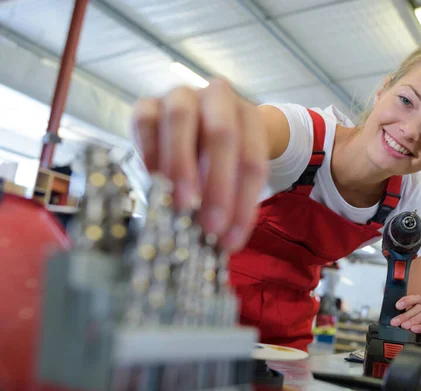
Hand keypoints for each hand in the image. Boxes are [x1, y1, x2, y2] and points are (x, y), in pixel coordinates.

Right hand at [132, 79, 268, 251]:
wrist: (196, 126)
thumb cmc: (219, 158)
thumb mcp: (233, 176)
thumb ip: (230, 200)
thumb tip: (221, 241)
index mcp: (249, 117)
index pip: (252, 161)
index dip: (243, 203)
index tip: (229, 239)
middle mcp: (218, 99)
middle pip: (222, 134)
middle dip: (217, 183)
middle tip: (208, 224)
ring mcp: (181, 96)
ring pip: (181, 118)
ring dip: (181, 164)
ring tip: (180, 204)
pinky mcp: (148, 104)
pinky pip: (145, 121)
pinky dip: (149, 152)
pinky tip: (154, 182)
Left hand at [390, 294, 420, 343]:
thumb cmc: (415, 335)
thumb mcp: (406, 326)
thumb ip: (400, 321)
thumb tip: (391, 321)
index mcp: (419, 308)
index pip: (416, 299)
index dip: (407, 300)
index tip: (397, 306)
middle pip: (418, 307)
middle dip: (405, 315)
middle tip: (395, 322)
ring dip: (414, 319)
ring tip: (405, 326)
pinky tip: (414, 330)